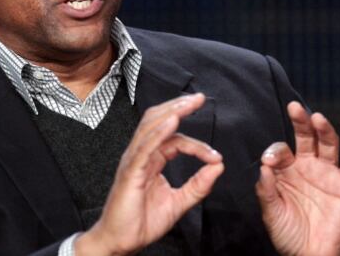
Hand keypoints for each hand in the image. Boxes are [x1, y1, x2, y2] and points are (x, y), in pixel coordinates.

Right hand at [75, 93, 223, 255]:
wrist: (120, 242)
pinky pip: (145, 147)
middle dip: (179, 107)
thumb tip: (218, 167)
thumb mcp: (178, 203)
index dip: (197, 145)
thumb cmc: (141, 222)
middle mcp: (141, 155)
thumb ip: (198, 186)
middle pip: (158, 121)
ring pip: (151, 127)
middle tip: (199, 98)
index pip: (175, 140)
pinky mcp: (130, 171)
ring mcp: (134, 161)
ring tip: (188, 104)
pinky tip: (172, 122)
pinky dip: (159, 132)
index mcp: (152, 160)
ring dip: (171, 112)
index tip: (215, 156)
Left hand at [255, 101, 339, 255]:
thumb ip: (266, 190)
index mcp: (285, 169)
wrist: (309, 254)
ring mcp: (326, 174)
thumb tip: (264, 166)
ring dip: (324, 130)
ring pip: (327, 145)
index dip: (275, 151)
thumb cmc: (287, 232)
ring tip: (318, 118)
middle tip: (294, 107)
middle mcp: (306, 166)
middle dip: (301, 122)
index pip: (281, 150)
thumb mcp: (271, 212)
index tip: (270, 160)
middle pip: (305, 137)